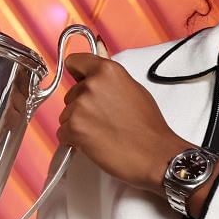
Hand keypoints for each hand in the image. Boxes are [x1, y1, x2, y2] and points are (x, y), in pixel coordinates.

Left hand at [55, 53, 190, 194]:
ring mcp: (81, 106)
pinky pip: (63, 132)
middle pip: (71, 94)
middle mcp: (91, 85)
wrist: (154, 155)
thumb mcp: (134, 89)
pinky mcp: (74, 128)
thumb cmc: (149, 127)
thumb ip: (110, 78)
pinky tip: (94, 143)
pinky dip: (74, 140)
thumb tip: (99, 63)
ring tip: (103, 133)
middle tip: (104, 119)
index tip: (80, 81)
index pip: (75, 62)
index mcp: (107, 71)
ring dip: (79, 124)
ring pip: (66, 114)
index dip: (78, 75)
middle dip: (82, 106)